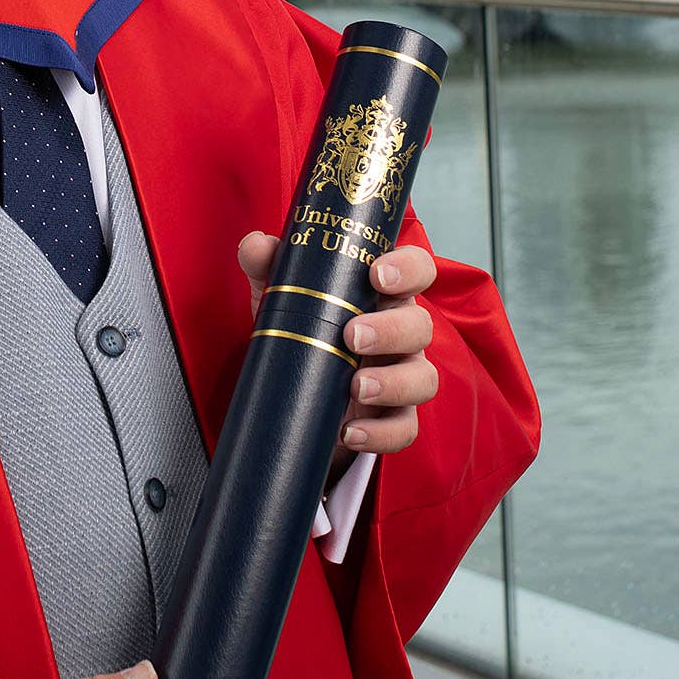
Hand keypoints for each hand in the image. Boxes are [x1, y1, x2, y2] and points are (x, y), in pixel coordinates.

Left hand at [236, 232, 437, 469]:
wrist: (296, 392)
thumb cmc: (303, 328)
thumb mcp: (283, 297)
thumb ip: (270, 267)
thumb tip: (255, 245)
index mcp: (384, 294)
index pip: (416, 270)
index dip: (408, 268)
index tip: (378, 274)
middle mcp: (402, 332)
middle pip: (421, 326)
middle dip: (390, 330)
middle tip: (351, 336)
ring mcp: (402, 376)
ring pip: (423, 379)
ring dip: (394, 383)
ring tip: (355, 388)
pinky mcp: (393, 419)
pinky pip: (405, 429)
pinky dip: (382, 434)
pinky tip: (350, 432)